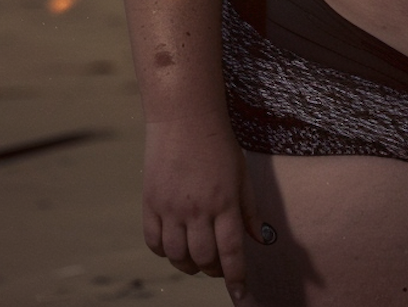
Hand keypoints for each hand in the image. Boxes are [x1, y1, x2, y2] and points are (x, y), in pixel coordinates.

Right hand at [142, 113, 261, 301]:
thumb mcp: (242, 174)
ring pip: (177, 256)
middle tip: (219, 268)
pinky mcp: (150, 203)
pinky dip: (164, 252)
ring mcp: (171, 208)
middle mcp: (197, 209)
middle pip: (203, 258)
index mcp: (225, 202)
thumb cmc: (219, 144)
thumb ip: (248, 209)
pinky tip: (175, 246)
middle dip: (213, 270)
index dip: (236, 277)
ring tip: (197, 260)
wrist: (184, 118)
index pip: (231, 251)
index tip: (240, 294)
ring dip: (189, 265)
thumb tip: (257, 239)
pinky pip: (154, 242)